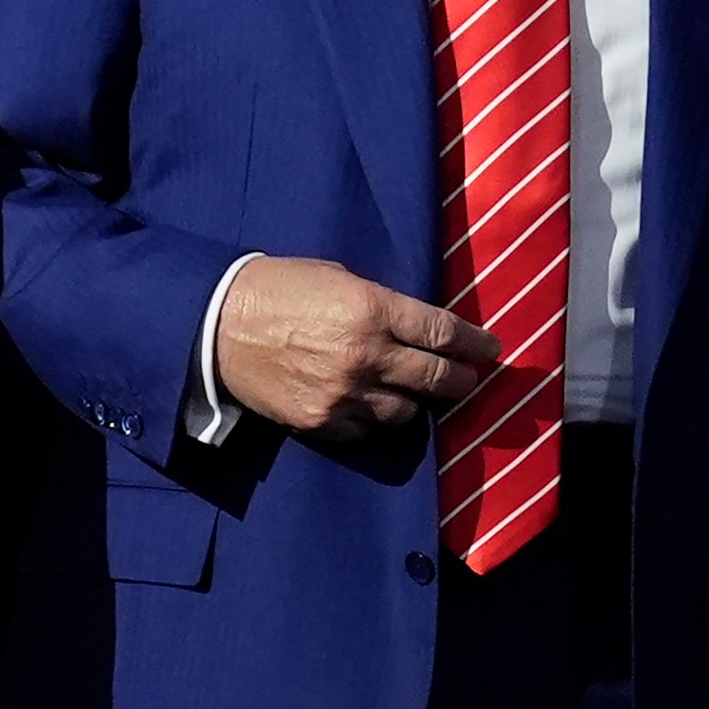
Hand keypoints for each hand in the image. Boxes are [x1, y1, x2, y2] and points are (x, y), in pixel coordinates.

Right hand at [215, 256, 499, 441]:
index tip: (490, 349)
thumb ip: (381, 304)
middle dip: (462, 381)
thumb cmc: (280, 288)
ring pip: (406, 412)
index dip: (474, 343)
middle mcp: (367, 355)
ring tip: (415, 394)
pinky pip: (366, 430)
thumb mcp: (338, 278)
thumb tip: (417, 327)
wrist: (218, 325)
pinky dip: (373, 419)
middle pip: (437, 378)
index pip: (444, 333)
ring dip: (416, 403)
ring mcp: (345, 394)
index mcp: (373, 309)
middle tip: (470, 380)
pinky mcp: (322, 422)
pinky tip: (371, 407)